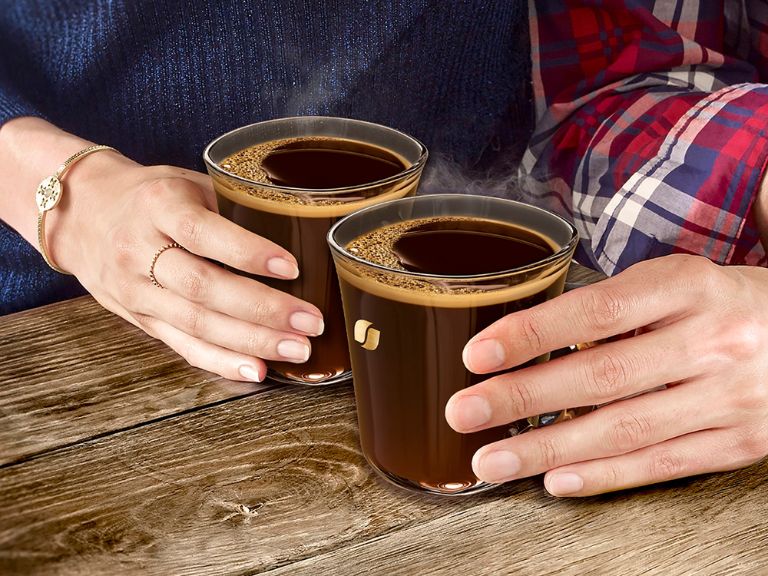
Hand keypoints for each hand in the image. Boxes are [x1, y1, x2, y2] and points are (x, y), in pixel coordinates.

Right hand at [50, 151, 323, 381]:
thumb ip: (232, 205)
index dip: (248, 252)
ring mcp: (135, 290)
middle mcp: (140, 250)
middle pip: (203, 288)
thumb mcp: (186, 181)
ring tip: (296, 350)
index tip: (292, 267)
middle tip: (310, 323)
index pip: (203, 233)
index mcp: (158, 205)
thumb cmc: (151, 195)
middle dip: (262, 310)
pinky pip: (182, 346)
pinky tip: (256, 369)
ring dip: (251, 342)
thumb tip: (300, 227)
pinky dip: (221, 361)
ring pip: (195, 324)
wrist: (83, 214)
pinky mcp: (138, 319)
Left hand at [445, 254, 767, 495]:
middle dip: (522, 398)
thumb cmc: (721, 304)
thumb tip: (530, 342)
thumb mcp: (675, 283)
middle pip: (601, 375)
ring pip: (625, 429)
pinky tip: (556, 480)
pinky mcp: (740, 441)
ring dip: (548, 449)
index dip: (532, 334)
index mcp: (688, 287)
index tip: (477, 354)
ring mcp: (729, 396)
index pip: (596, 311)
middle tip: (464, 412)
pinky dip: (604, 475)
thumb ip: (614, 309)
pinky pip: (663, 464)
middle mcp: (711, 340)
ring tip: (493, 459)